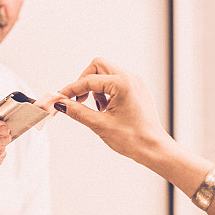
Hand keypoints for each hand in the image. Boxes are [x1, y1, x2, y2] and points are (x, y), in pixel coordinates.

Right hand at [57, 58, 171, 162]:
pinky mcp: (136, 89)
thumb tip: (61, 104)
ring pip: (106, 73)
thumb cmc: (134, 139)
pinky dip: (105, 91)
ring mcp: (135, 82)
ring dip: (95, 87)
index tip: (59, 98)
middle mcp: (130, 78)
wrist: (154, 149)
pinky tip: (105, 109)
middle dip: (84, 82)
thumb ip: (77, 111)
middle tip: (78, 100)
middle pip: (97, 66)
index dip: (71, 90)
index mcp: (122, 84)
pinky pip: (115, 81)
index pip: (88, 80)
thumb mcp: (100, 125)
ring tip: (97, 109)